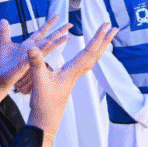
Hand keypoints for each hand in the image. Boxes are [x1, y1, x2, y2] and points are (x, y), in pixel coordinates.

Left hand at [0, 16, 70, 100]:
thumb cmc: (3, 64)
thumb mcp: (4, 44)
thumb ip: (5, 32)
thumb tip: (3, 20)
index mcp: (29, 44)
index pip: (41, 31)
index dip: (49, 23)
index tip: (57, 15)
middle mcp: (33, 50)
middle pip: (49, 38)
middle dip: (59, 31)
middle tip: (70, 24)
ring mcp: (31, 57)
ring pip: (46, 48)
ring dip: (56, 42)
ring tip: (67, 37)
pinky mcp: (25, 64)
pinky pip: (35, 57)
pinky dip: (41, 52)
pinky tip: (49, 46)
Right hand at [26, 23, 116, 146]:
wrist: (45, 121)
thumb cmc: (43, 105)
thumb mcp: (39, 82)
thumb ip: (36, 64)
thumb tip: (33, 48)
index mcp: (72, 72)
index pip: (88, 51)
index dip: (97, 37)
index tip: (106, 25)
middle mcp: (76, 73)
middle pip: (95, 54)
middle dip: (104, 40)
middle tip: (114, 27)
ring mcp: (73, 77)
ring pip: (90, 59)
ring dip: (98, 47)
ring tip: (105, 37)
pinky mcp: (68, 80)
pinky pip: (83, 64)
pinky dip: (88, 55)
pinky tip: (87, 54)